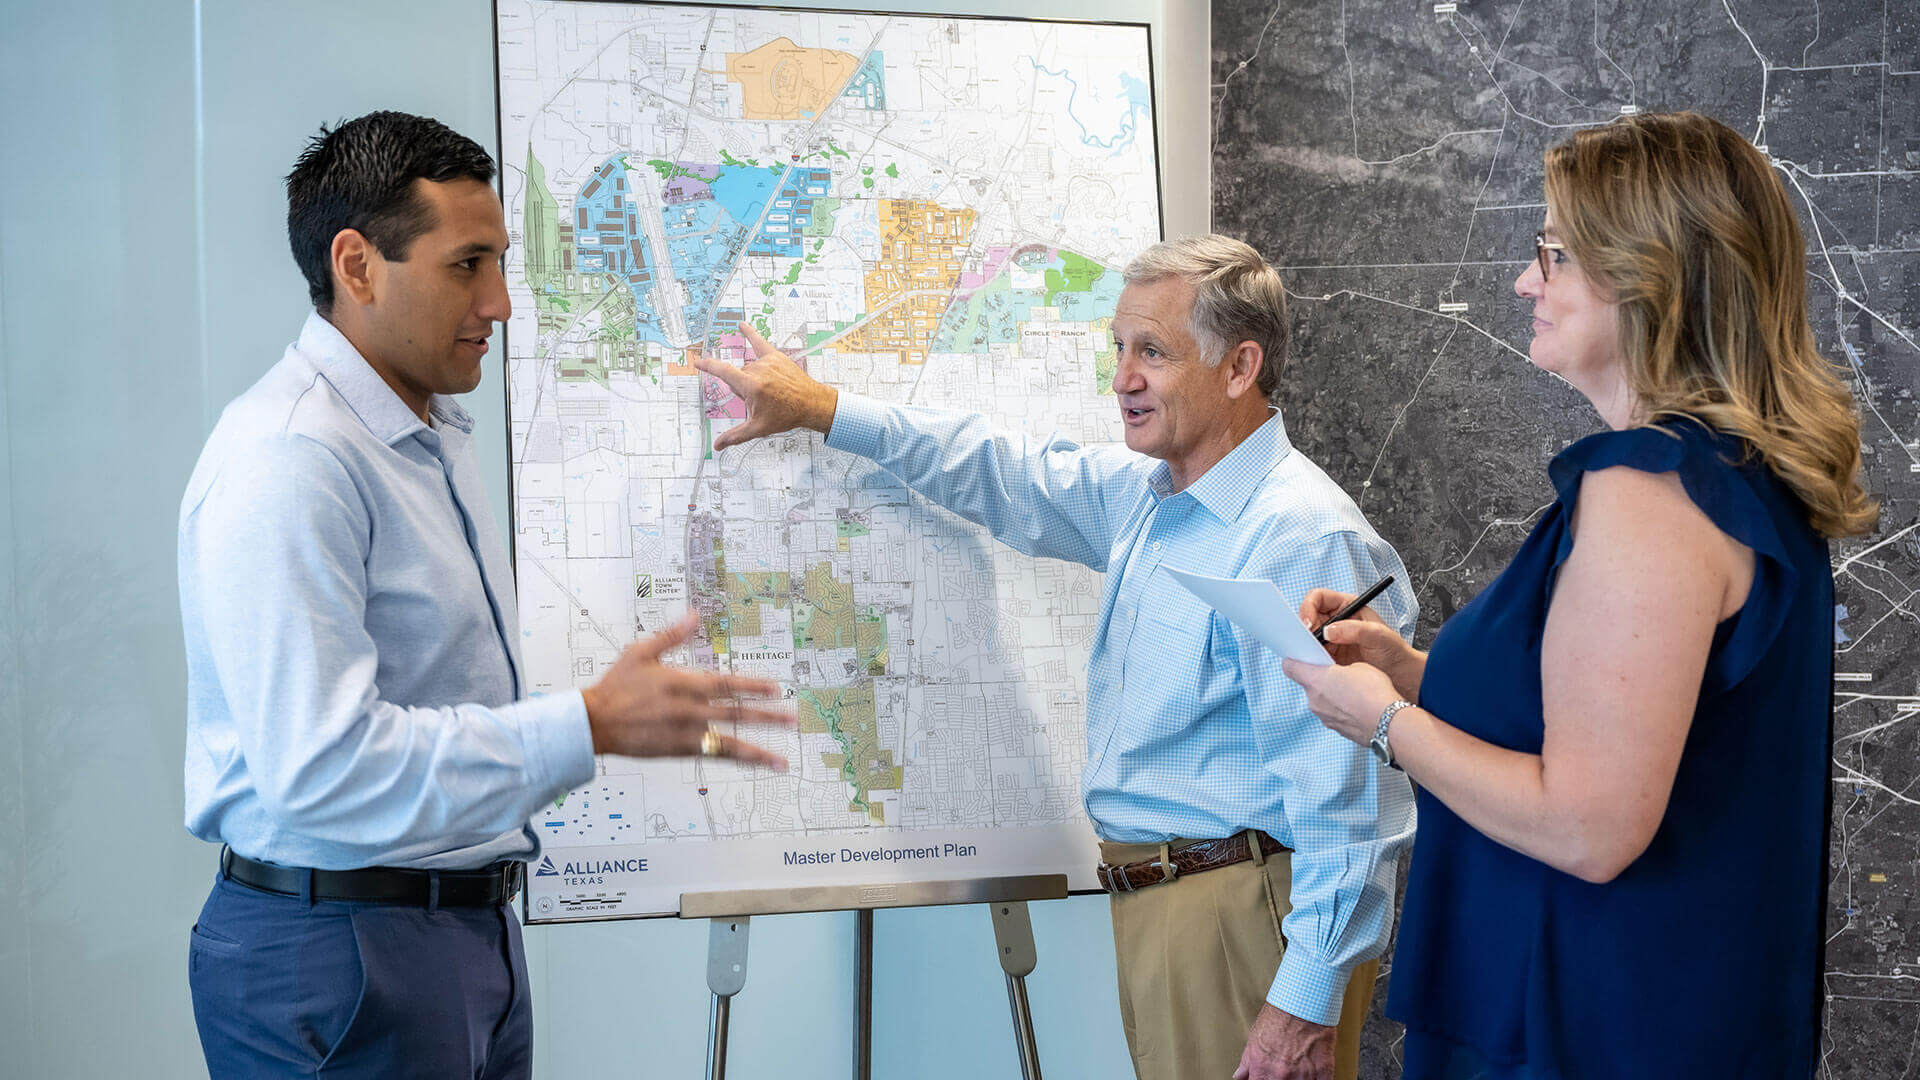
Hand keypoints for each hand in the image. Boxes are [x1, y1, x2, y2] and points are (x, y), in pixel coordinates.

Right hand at [581, 614, 794, 768]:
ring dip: (759, 751)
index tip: (775, 688)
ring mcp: (685, 735)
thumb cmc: (616, 686)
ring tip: (781, 760)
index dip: (753, 686)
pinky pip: (713, 756)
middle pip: (736, 715)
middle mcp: (689, 711)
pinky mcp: (679, 752)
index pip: (726, 684)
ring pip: (729, 744)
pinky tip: (752, 763)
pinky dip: (735, 759)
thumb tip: (695, 615)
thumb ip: (672, 636)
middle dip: (767, 718)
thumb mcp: (641, 652)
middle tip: (793, 720)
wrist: (594, 723)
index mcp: (683, 684)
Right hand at [691, 323, 838, 450]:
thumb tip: (718, 446)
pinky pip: (760, 343)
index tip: (698, 362)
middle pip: (738, 376)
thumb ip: (735, 436)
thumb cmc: (787, 415)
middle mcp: (759, 370)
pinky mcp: (777, 356)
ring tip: (769, 391)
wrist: (811, 404)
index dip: (708, 366)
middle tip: (761, 401)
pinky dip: (750, 334)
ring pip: (748, 368)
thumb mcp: (758, 428)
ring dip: (752, 379)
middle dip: (743, 389)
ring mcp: (768, 361)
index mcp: (751, 385)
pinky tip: (742, 325)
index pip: (723, 372)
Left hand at [1233, 1004, 1335, 1079]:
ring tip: (1297, 1068)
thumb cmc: (1279, 1017)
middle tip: (1283, 1070)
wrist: (1302, 1004)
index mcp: (1263, 1071)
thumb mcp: (1254, 1039)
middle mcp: (1282, 1077)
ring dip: (1298, 1079)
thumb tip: (1240, 1076)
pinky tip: (1311, 1073)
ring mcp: (1304, 1076)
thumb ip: (1247, 1063)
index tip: (1266, 1078)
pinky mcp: (1323, 1072)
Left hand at [1281, 654, 1401, 746]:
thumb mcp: (1359, 666)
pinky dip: (1341, 709)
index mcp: (1315, 680)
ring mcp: (1324, 717)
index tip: (1301, 657)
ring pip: (1321, 700)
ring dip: (1331, 695)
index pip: (1290, 667)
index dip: (1294, 660)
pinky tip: (1358, 705)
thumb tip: (1341, 673)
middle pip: (1308, 684)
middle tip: (1337, 673)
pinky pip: (1333, 714)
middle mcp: (1314, 701)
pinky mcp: (1336, 729)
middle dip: (1320, 678)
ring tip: (1353, 691)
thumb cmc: (1374, 693)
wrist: (1388, 723)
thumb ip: (1341, 667)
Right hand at [1298, 588, 1423, 699]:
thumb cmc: (1393, 650)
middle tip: (1305, 641)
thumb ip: (1353, 630)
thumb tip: (1328, 631)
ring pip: (1308, 637)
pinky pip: (1313, 655)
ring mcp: (1331, 639)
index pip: (1318, 598)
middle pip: (1308, 617)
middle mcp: (1336, 620)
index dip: (1309, 607)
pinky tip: (1316, 664)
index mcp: (1347, 606)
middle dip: (1304, 628)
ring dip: (1306, 645)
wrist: (1400, 674)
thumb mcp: (1377, 635)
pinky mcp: (1329, 657)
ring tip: (1311, 654)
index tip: (1308, 624)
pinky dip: (1311, 659)